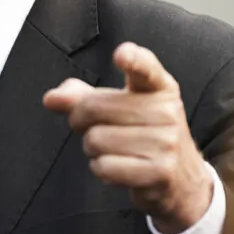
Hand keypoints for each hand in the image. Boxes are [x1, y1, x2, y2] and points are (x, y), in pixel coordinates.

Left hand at [43, 42, 212, 233]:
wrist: (181, 178)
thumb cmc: (143, 135)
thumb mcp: (120, 108)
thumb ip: (83, 97)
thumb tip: (51, 98)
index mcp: (158, 87)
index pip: (146, 68)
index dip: (133, 60)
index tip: (122, 55)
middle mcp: (167, 111)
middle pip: (93, 108)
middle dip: (80, 121)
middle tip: (95, 128)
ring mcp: (166, 142)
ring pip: (95, 140)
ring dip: (93, 149)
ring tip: (114, 150)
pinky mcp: (160, 171)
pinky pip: (105, 167)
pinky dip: (101, 169)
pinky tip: (118, 167)